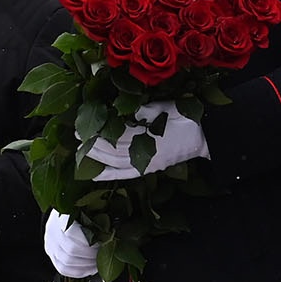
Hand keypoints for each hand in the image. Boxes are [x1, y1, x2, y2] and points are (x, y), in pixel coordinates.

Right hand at [43, 212, 98, 277]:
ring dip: (86, 265)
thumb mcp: (88, 209)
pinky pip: (63, 269)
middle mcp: (52, 231)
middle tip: (103, 255)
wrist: (64, 212)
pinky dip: (78, 272)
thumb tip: (109, 235)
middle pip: (71, 250)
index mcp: (62, 216)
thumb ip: (97, 219)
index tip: (103, 243)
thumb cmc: (81, 210)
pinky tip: (90, 270)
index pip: (71, 234)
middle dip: (90, 256)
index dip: (89, 242)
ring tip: (98, 263)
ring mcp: (49, 244)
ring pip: (66, 262)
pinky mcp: (51, 254)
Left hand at [85, 104, 207, 181]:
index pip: (115, 134)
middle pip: (112, 149)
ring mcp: (147, 161)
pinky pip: (126, 174)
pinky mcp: (150, 168)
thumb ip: (141, 111)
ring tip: (81, 153)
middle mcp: (145, 149)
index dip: (97, 132)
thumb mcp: (162, 107)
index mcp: (147, 132)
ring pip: (116, 162)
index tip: (81, 126)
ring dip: (97, 158)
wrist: (205, 134)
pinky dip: (109, 174)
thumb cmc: (184, 115)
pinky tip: (95, 174)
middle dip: (92, 144)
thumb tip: (117, 110)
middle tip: (75, 138)